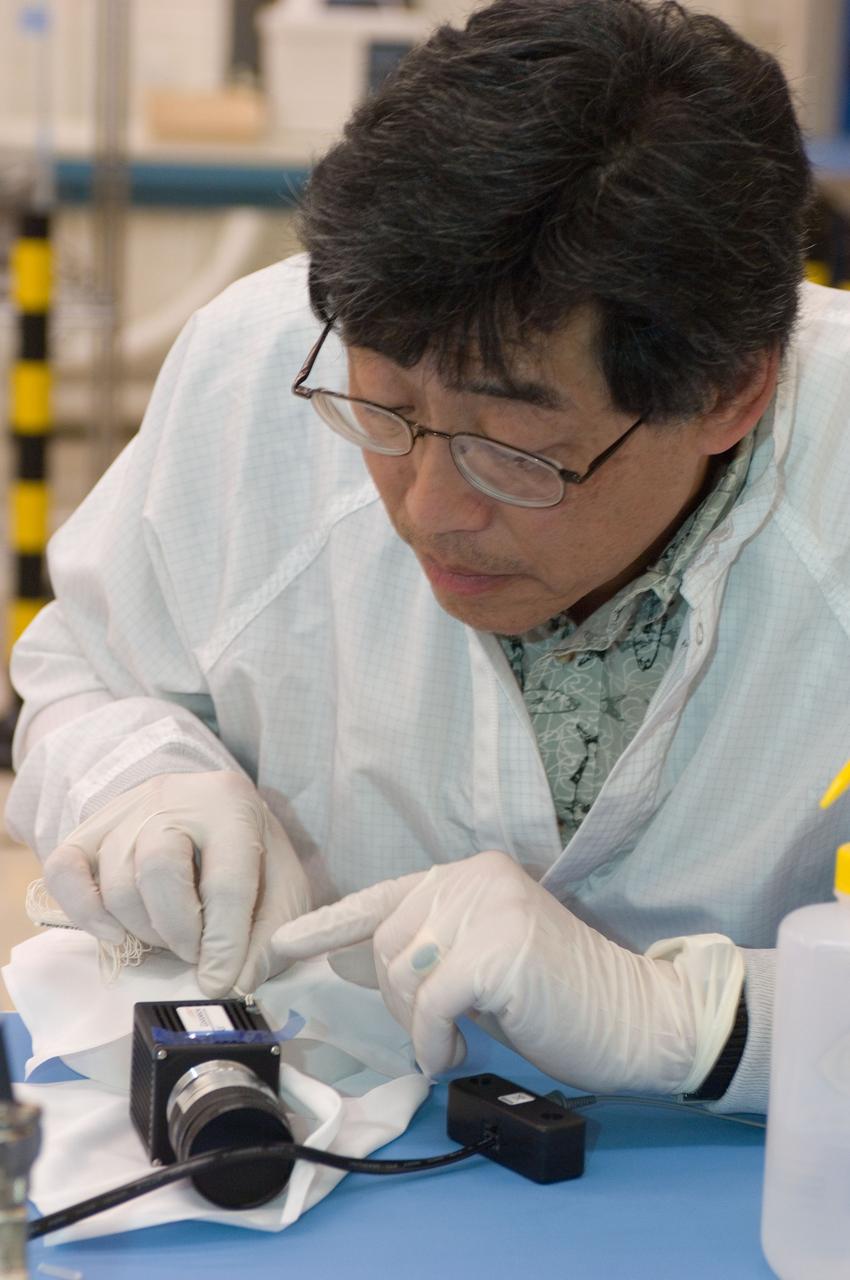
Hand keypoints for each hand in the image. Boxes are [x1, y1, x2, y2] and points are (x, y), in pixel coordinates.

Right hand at [42, 771, 311, 995]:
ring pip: (115, 880)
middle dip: (177, 930)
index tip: (219, 981)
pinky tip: (114, 933)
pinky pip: (64, 871)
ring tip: (168, 938)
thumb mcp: (280, 885)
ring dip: (141, 929)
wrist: (208, 809)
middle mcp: (173, 797)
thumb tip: (237, 983)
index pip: (227, 878)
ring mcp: (124, 810)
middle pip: (159, 868)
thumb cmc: (248, 852)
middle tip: (192, 953)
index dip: (223, 940)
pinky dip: (84, 912)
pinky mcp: (88, 830)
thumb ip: (270, 936)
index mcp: (231, 805)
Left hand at [264, 850, 742, 1092]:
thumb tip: (355, 966)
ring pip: (401, 974)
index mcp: (470, 876)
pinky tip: (456, 1051)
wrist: (636, 1018)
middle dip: (396, 1000)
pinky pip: (429, 1005)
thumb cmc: (559, 999)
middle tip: (438, 1029)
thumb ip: (433, 950)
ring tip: (456, 1040)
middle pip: (384, 944)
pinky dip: (433, 1040)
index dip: (325, 925)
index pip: (382, 897)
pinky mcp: (496, 951)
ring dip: (418, 1024)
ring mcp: (487, 908)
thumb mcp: (485, 960)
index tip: (277, 947)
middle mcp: (475, 878)